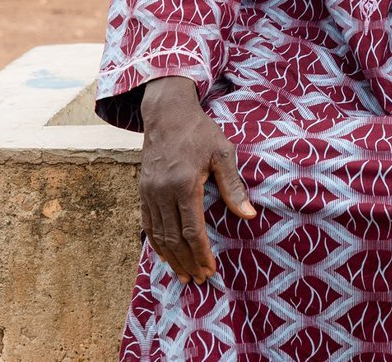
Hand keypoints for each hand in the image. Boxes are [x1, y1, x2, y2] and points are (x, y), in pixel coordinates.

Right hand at [137, 76, 255, 282]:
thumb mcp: (222, 153)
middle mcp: (163, 192)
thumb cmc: (199, 131)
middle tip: (200, 279)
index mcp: (184, 184)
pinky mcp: (143, 190)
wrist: (167, 113)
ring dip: (171, 258)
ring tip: (184, 275)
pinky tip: (165, 255)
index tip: (211, 269)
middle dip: (188, 262)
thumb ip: (233, 186)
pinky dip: (156, 243)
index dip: (202, 254)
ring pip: (158, 235)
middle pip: (174, 238)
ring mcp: (149, 192)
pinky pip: (147, 224)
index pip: (193, 230)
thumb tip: (249, 215)